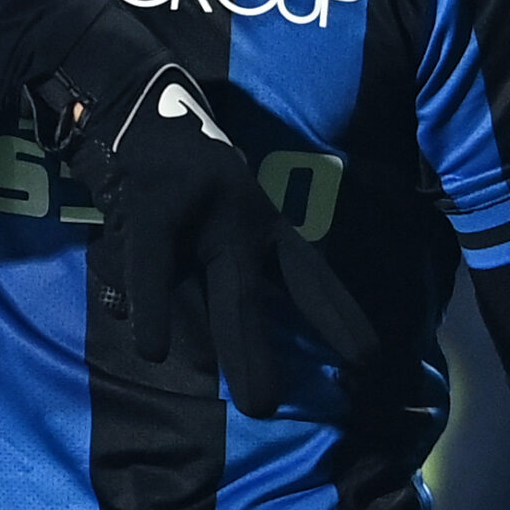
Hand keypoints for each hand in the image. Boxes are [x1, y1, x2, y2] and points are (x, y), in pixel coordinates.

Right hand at [41, 59, 376, 416]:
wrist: (140, 101)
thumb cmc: (182, 170)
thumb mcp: (220, 212)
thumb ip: (220, 267)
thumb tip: (222, 332)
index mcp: (261, 223)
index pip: (309, 276)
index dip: (337, 316)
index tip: (370, 361)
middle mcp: (244, 223)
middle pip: (264, 298)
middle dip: (278, 352)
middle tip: (295, 408)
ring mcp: (204, 217)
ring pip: (229, 296)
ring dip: (245, 351)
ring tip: (258, 404)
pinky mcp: (155, 212)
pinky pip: (153, 269)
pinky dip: (152, 309)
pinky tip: (152, 348)